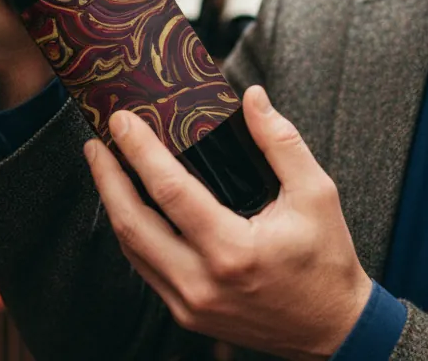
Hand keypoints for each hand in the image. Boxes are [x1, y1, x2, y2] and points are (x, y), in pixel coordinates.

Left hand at [84, 86, 372, 360]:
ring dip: (113, 205)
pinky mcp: (186, 313)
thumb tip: (252, 98)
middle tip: (95, 143)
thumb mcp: (316, 193)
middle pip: (132, 223)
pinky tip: (130, 207)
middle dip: (107, 178)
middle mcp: (202, 282)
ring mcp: (189, 303)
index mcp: (233, 251)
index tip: (121, 121)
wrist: (332, 329)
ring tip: (106, 168)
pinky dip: (132, 233)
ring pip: (132, 249)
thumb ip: (280, 141)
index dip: (139, 151)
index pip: (170, 191)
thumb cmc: (326, 261)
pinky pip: (146, 268)